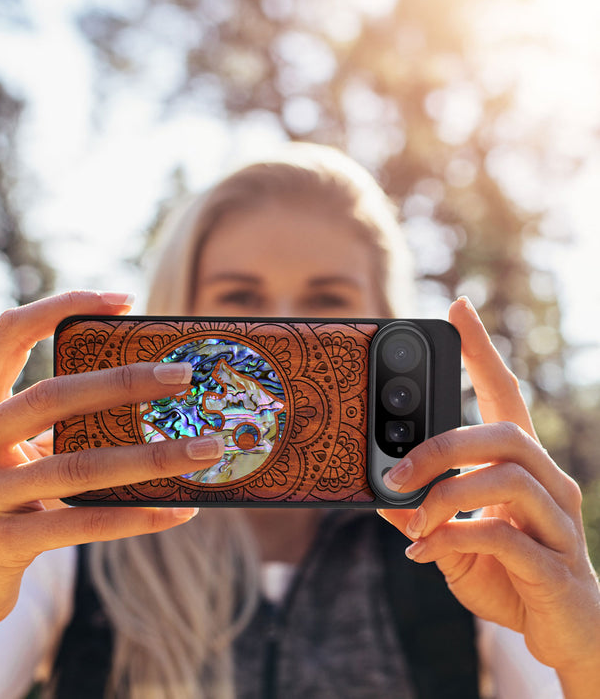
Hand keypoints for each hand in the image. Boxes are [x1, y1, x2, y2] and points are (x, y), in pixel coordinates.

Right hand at [0, 291, 222, 638]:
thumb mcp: (13, 454)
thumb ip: (57, 426)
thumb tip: (148, 399)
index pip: (8, 334)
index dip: (62, 306)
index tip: (124, 299)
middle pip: (51, 396)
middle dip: (124, 382)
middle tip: (184, 374)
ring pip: (76, 467)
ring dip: (151, 458)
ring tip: (205, 449)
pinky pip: (82, 523)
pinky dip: (136, 516)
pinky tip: (179, 510)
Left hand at [378, 297, 599, 691]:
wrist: (563, 633)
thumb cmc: (509, 575)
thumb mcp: (453, 538)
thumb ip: (422, 514)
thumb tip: (380, 494)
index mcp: (522, 467)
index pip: (505, 394)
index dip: (482, 351)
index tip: (458, 308)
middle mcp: (549, 483)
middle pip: (504, 433)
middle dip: (441, 446)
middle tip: (395, 471)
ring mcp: (559, 522)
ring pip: (507, 478)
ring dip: (445, 496)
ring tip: (412, 521)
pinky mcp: (557, 565)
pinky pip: (504, 536)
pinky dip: (453, 539)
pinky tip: (425, 553)